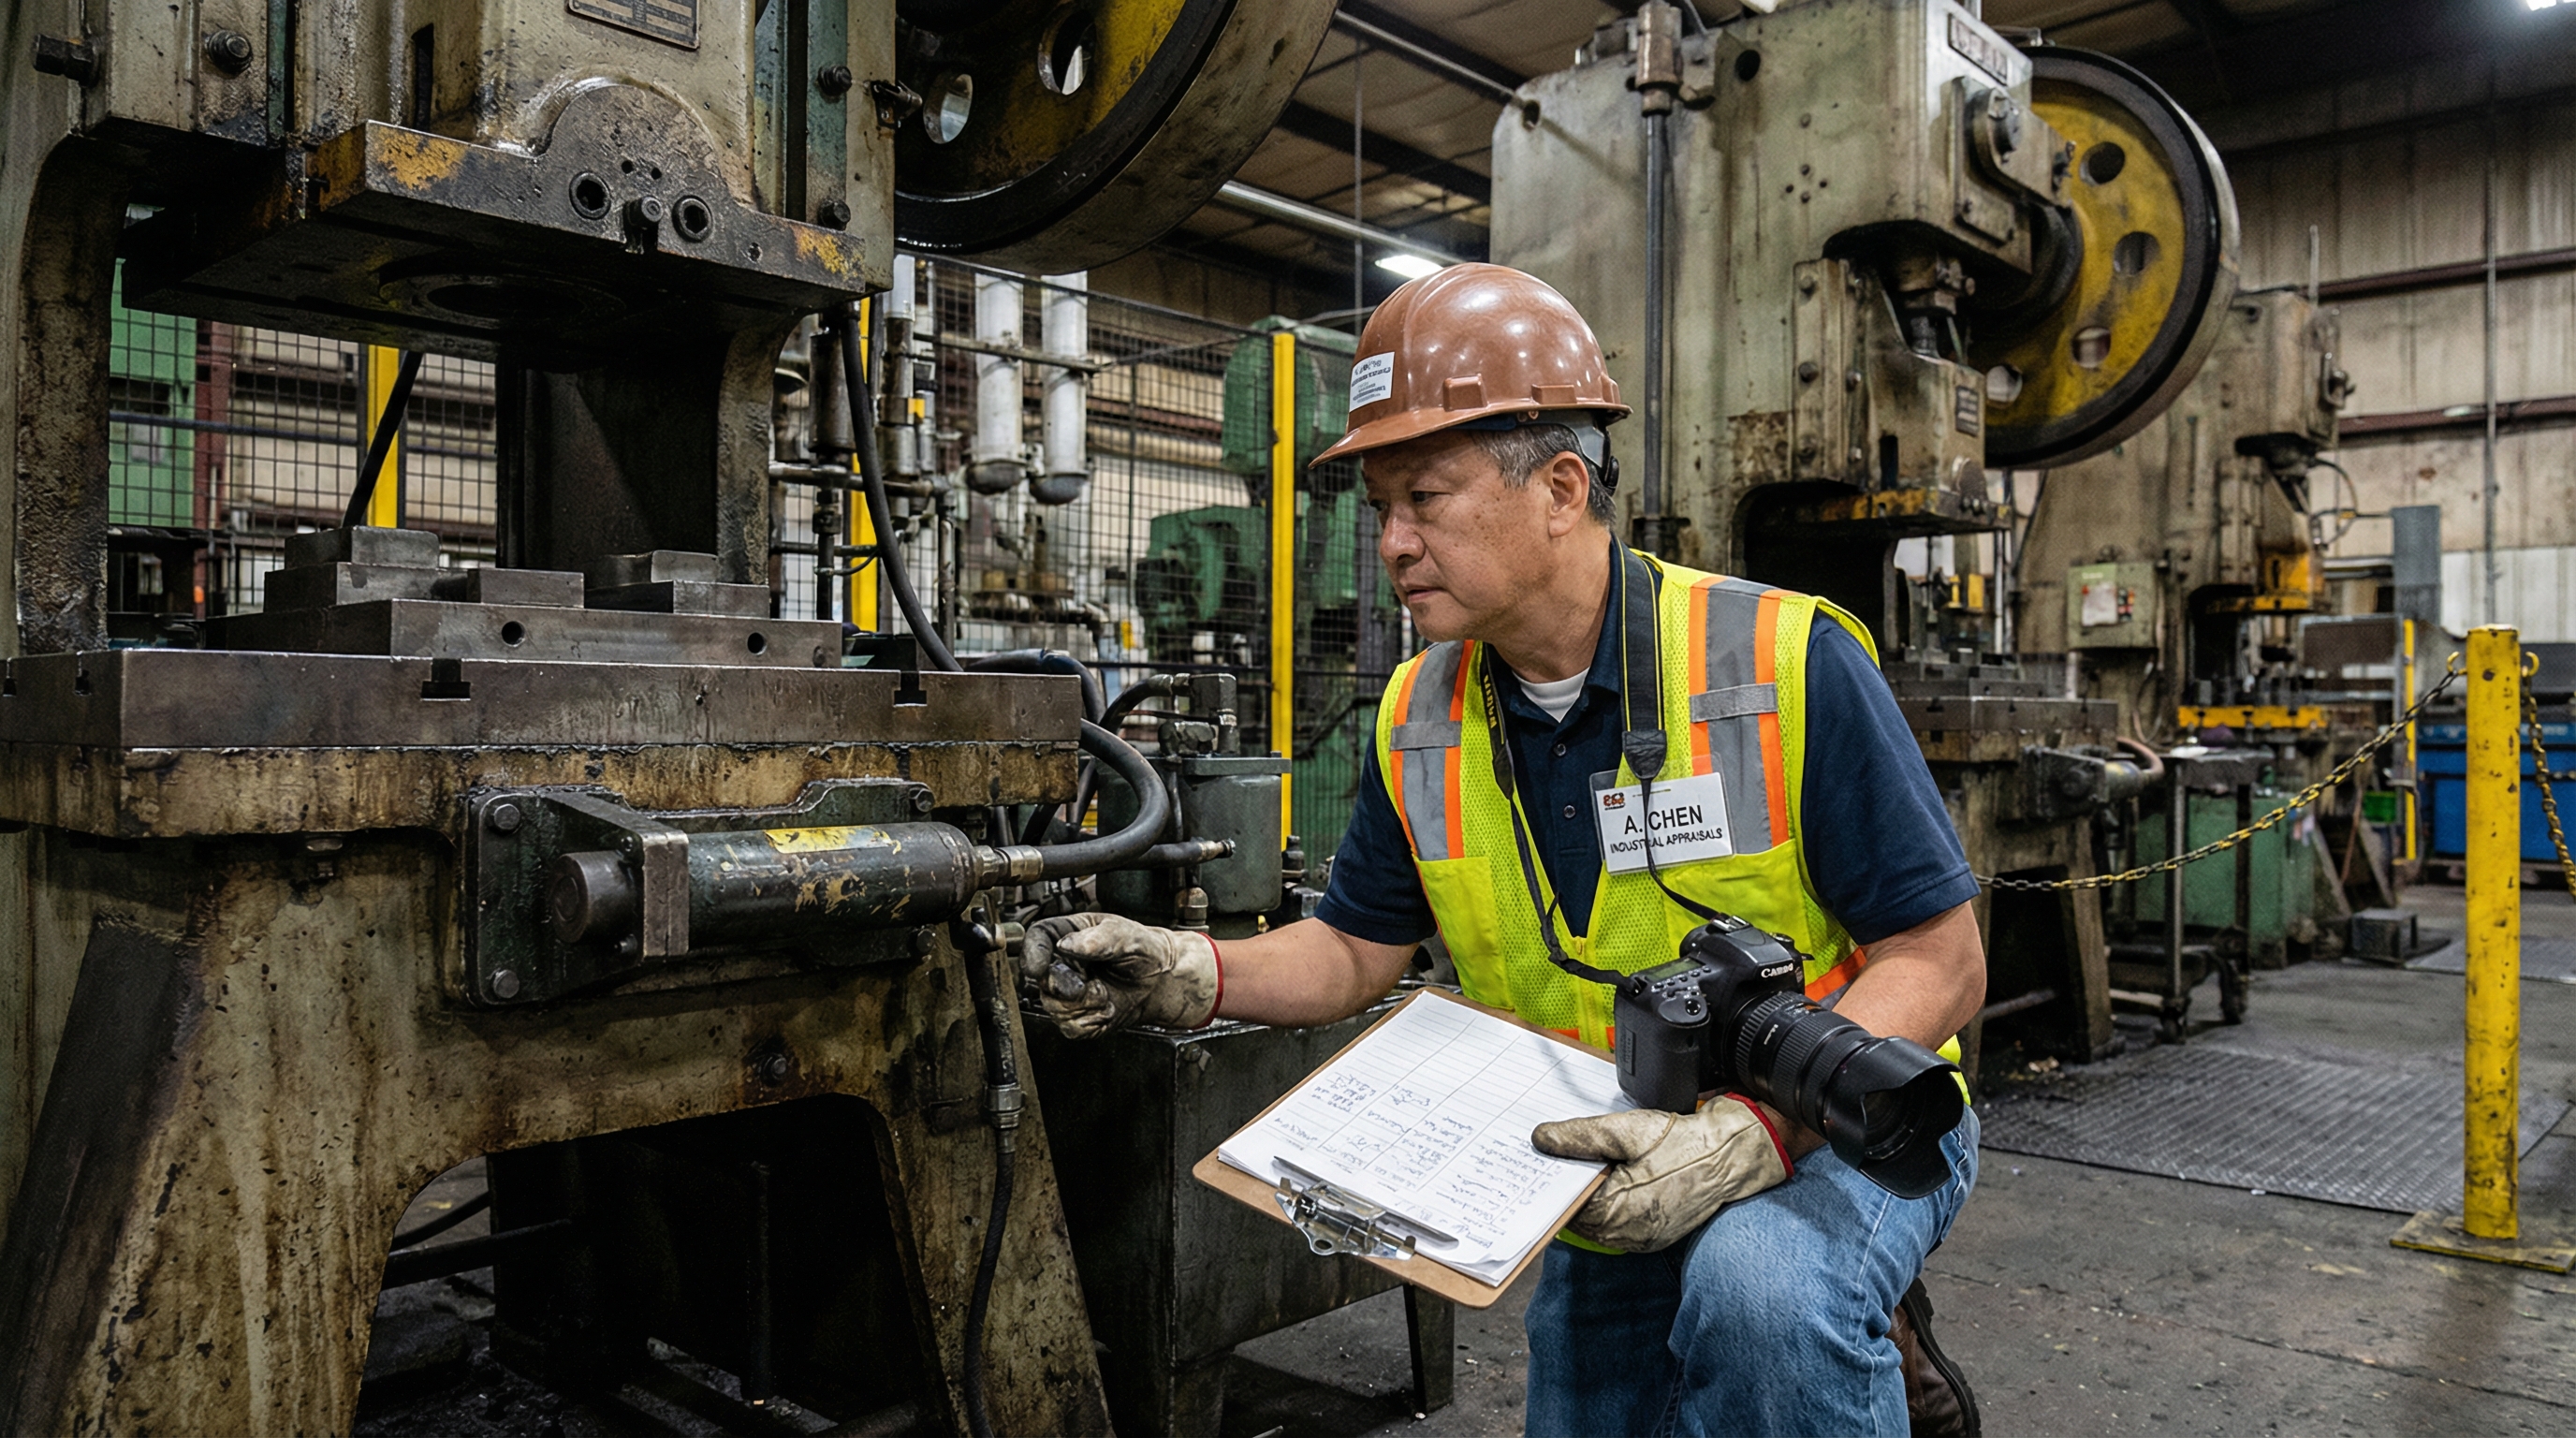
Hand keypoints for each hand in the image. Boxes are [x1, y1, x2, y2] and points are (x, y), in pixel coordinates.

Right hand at [1018, 913, 1218, 1038]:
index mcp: (1066, 933)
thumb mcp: (1127, 935)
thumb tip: (1068, 944)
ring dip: (1086, 1006)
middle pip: (1043, 980)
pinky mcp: (1073, 1016)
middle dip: (1068, 988)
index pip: (1037, 939)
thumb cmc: (1143, 949)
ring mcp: (1064, 990)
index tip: (1037, 969)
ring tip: (1105, 993)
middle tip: (1094, 985)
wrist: (1159, 980)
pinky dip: (1093, 1022)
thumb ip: (1099, 939)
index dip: (1032, 954)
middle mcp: (1060, 962)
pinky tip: (1106, 1007)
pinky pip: (1071, 1027)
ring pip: (1055, 1008)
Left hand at [1529, 1095, 1792, 1251]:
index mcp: (1616, 1211)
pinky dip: (1610, 1206)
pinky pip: (1620, 1225)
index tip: (1541, 1162)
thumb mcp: (1626, 1130)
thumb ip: (1579, 1136)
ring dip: (1590, 1198)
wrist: (1732, 1155)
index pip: (1565, 1204)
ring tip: (1589, 1168)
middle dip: (1570, 1188)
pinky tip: (1614, 1181)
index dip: (1552, 1181)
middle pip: (1580, 1215)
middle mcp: (1627, 1234)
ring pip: (1598, 1222)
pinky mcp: (1655, 1235)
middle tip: (1559, 1160)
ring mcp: (1642, 1238)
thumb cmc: (1684, 1142)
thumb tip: (1541, 1140)